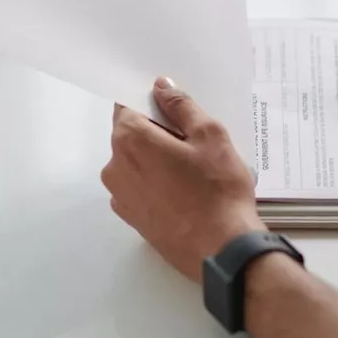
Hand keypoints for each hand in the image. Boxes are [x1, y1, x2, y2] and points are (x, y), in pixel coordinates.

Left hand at [102, 78, 263, 281]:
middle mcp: (115, 167)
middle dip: (157, 131)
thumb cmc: (218, 191)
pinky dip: (156, 182)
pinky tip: (185, 191)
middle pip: (131, 134)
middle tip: (193, 142)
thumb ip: (181, 107)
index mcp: (130, 140)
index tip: (174, 109)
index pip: (128, 105)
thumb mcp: (209, 135)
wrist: (222, 249)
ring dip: (157, 158)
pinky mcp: (131, 218)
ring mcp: (120, 195)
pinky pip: (139, 186)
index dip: (150, 102)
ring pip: (135, 162)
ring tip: (193, 170)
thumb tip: (162, 88)